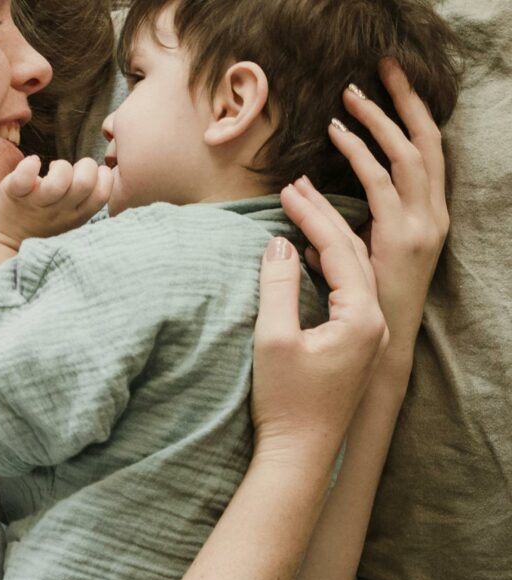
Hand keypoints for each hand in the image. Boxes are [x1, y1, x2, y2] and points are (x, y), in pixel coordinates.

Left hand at [0, 155, 112, 244]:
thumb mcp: (69, 216)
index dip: (103, 176)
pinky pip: (24, 177)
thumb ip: (83, 198)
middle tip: (71, 171)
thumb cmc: (40, 220)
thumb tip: (98, 170)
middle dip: (85, 166)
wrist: (3, 241)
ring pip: (58, 181)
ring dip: (59, 167)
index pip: (103, 193)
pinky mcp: (14, 194)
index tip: (91, 174)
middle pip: (85, 183)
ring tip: (51, 169)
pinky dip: (29, 165)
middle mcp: (60, 211)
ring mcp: (37, 203)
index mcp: (77, 215)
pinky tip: (32, 163)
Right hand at [251, 192, 388, 476]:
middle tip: (296, 186)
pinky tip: (309, 257)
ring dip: (328, 239)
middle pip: (353, 254)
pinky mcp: (356, 347)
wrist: (301, 455)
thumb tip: (280, 244)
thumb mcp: (274, 339)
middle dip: (323, 218)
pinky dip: (330, 266)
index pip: (338, 249)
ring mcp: (369, 336)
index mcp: (361, 317)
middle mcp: (375, 323)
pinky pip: (350, 291)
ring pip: (355, 271)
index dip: (310, 216)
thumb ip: (278, 286)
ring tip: (302, 211)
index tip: (286, 189)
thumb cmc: (285, 402)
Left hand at [306, 59, 449, 362]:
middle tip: (382, 65)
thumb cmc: (361, 307)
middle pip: (427, 142)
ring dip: (378, 120)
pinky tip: (335, 134)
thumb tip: (308, 214)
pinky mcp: (403, 238)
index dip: (408, 116)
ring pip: (407, 155)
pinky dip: (359, 154)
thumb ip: (345, 233)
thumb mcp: (357, 262)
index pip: (426, 153)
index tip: (386, 85)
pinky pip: (381, 183)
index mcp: (427, 218)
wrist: (376, 353)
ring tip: (349, 94)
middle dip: (406, 100)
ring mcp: (423, 226)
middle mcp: (433, 217)